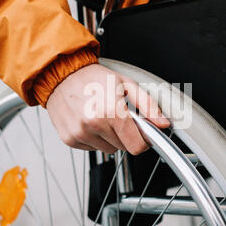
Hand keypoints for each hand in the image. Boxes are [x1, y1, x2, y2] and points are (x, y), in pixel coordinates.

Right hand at [46, 64, 169, 154]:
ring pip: (107, 149)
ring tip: (101, 116)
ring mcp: (80, 134)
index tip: (141, 134)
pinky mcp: (70, 139)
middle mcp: (94, 125)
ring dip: (109, 137)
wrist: (62, 75)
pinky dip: (94, 138)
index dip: (143, 141)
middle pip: (123, 148)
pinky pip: (92, 148)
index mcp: (111, 111)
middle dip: (125, 135)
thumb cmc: (93, 77)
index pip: (136, 146)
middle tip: (117, 117)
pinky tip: (89, 121)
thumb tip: (163, 123)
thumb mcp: (126, 85)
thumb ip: (148, 105)